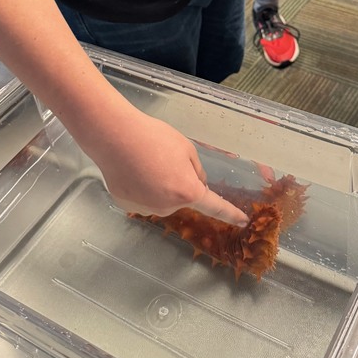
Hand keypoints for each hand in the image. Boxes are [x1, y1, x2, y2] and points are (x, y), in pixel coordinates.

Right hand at [92, 105, 248, 225]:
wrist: (115, 136)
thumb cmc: (154, 137)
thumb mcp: (186, 148)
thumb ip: (196, 170)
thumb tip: (198, 183)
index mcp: (188, 192)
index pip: (215, 206)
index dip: (230, 214)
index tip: (242, 221)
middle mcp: (168, 207)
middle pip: (181, 197)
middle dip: (177, 182)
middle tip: (164, 158)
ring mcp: (146, 209)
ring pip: (160, 198)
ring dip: (157, 185)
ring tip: (143, 161)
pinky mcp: (127, 205)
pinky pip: (141, 198)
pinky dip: (140, 187)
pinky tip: (131, 169)